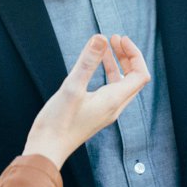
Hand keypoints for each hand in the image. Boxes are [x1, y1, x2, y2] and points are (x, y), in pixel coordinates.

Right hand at [22, 34, 150, 168]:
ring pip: (121, 83)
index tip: (120, 38)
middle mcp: (114, 107)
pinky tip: (94, 66)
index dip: (134, 54)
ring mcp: (105, 111)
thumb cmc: (58, 122)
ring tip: (106, 46)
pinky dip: (106, 73)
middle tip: (114, 38)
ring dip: (117, 63)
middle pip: (133, 78)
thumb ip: (87, 62)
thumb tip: (100, 37)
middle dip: (127, 56)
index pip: (140, 75)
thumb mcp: (72, 87)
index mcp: (114, 100)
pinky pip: (109, 89)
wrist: (46, 149)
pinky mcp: (95, 112)